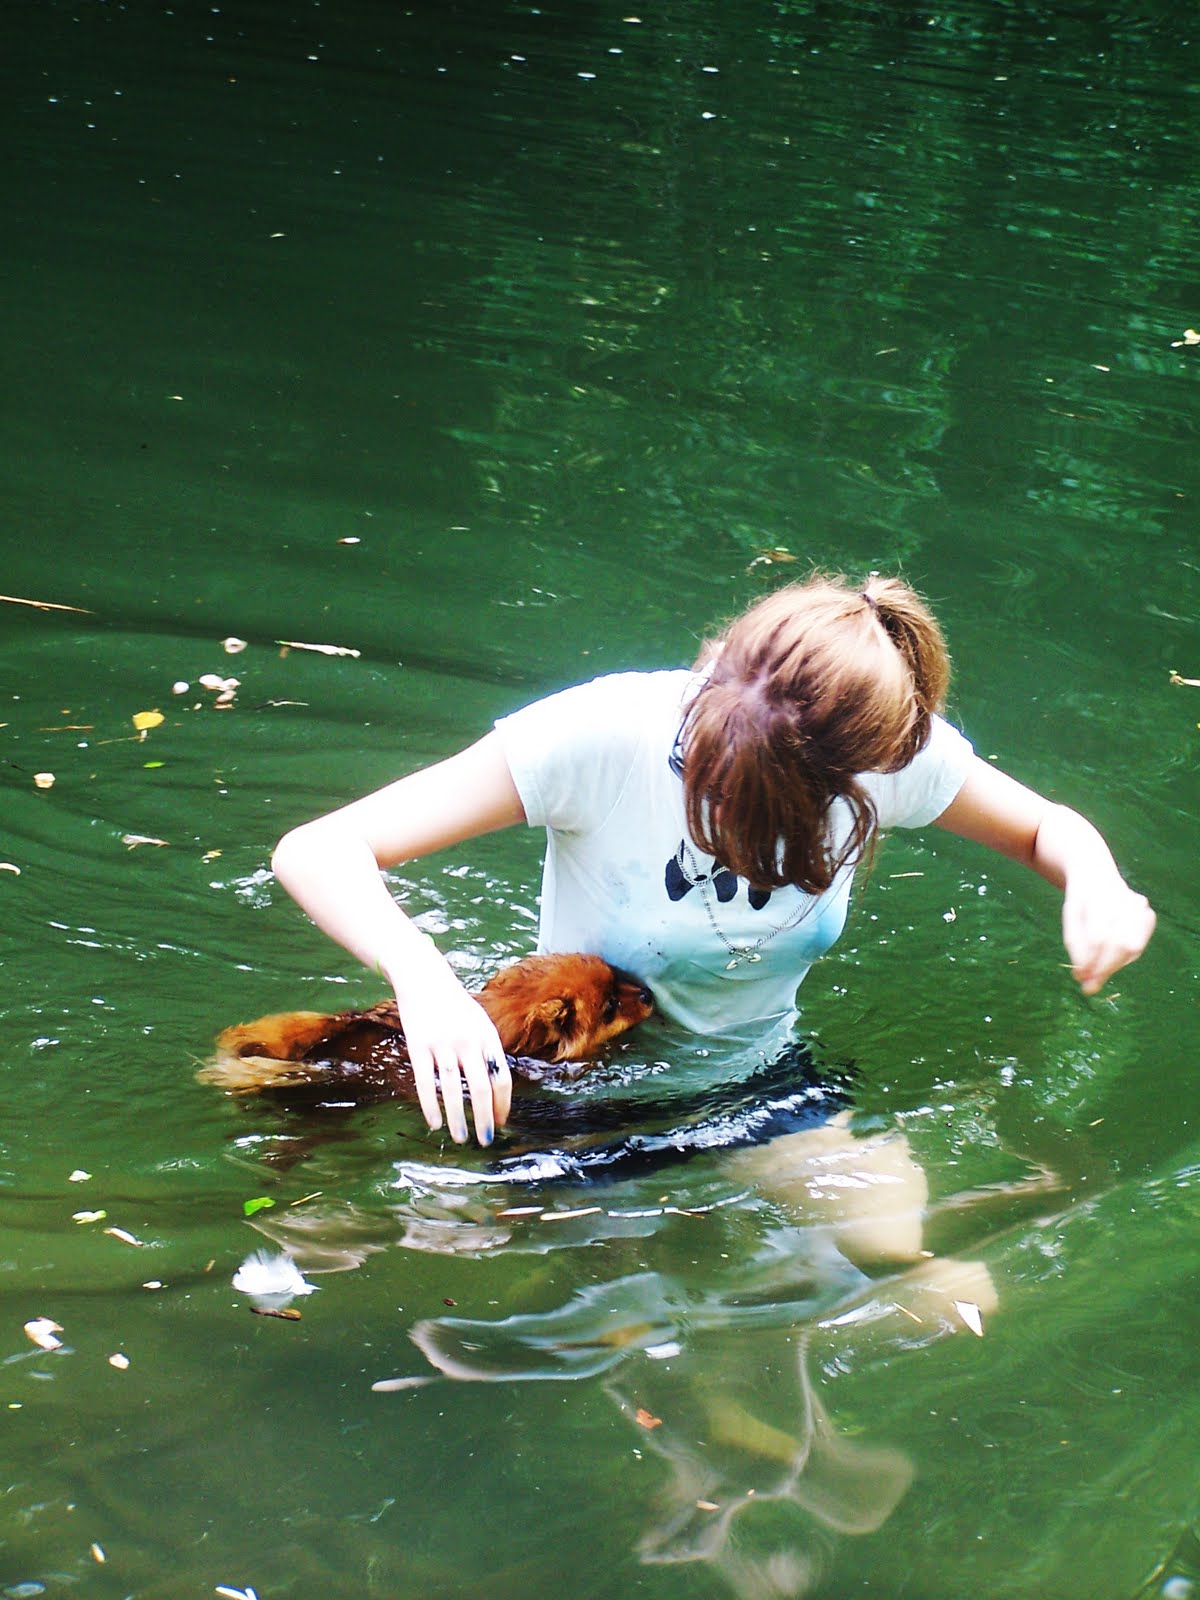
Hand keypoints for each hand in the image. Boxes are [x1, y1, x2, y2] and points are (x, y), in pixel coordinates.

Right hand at [389, 962, 512, 1145]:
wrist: (424, 978)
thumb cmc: (455, 1006)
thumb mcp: (480, 1023)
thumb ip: (488, 1052)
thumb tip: (497, 1089)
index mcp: (487, 1037)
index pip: (502, 1078)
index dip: (503, 1104)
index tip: (500, 1123)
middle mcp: (468, 1042)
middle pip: (481, 1087)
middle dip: (485, 1118)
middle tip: (485, 1141)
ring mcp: (442, 1044)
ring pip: (453, 1089)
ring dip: (458, 1118)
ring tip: (460, 1138)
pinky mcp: (418, 1046)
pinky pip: (426, 1082)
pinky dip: (431, 1106)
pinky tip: (435, 1123)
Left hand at [1062, 874, 1155, 994]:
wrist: (1097, 875)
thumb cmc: (1081, 900)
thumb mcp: (1070, 917)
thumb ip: (1076, 945)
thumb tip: (1084, 978)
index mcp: (1100, 896)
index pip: (1099, 937)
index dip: (1090, 961)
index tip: (1079, 977)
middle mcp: (1125, 900)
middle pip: (1120, 944)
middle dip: (1103, 968)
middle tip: (1089, 986)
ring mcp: (1140, 907)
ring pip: (1131, 947)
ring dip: (1112, 966)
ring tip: (1095, 975)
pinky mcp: (1148, 915)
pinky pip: (1137, 946)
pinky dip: (1122, 958)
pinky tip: (1108, 959)